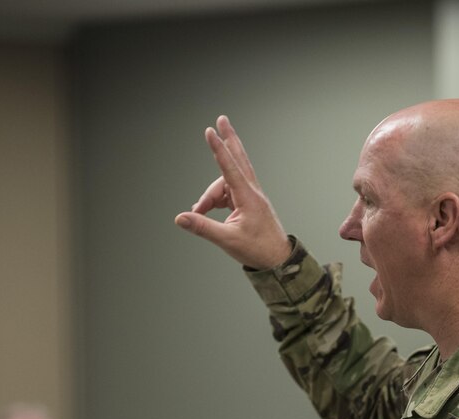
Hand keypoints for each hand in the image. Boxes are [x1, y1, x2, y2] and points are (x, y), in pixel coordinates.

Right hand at [175, 115, 292, 269]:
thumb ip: (202, 227)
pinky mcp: (250, 202)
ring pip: (226, 182)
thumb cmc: (257, 249)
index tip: (210, 131)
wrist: (278, 259)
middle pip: (238, 159)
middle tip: (221, 119)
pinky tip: (204, 210)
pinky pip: (228, 192)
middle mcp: (251, 191)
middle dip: (228, 139)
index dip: (218, 148)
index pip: (229, 167)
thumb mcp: (227, 240)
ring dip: (210, 194)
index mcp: (248, 197)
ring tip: (198, 211)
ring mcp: (252, 196)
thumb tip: (181, 217)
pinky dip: (215, 199)